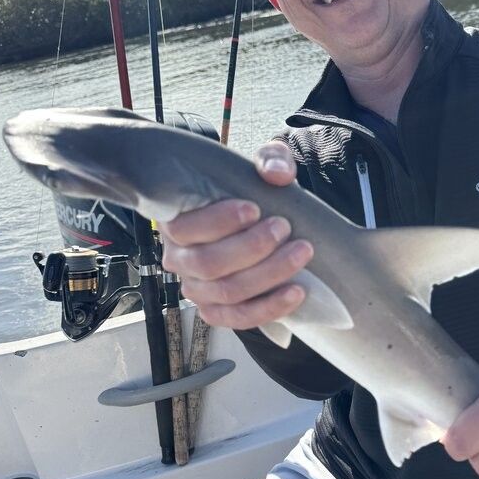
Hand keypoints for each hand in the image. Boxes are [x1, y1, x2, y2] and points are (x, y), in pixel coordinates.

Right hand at [157, 141, 313, 329]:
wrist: (264, 222)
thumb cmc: (253, 191)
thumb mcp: (263, 165)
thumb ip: (271, 159)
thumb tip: (276, 174)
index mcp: (177, 221)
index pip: (185, 227)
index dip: (219, 221)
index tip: (255, 209)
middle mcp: (180, 258)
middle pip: (208, 263)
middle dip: (251, 247)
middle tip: (284, 227)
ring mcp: (198, 289)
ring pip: (227, 292)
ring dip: (268, 274)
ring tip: (301, 252)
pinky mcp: (219, 311)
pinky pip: (240, 319)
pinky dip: (269, 308)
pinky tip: (297, 291)